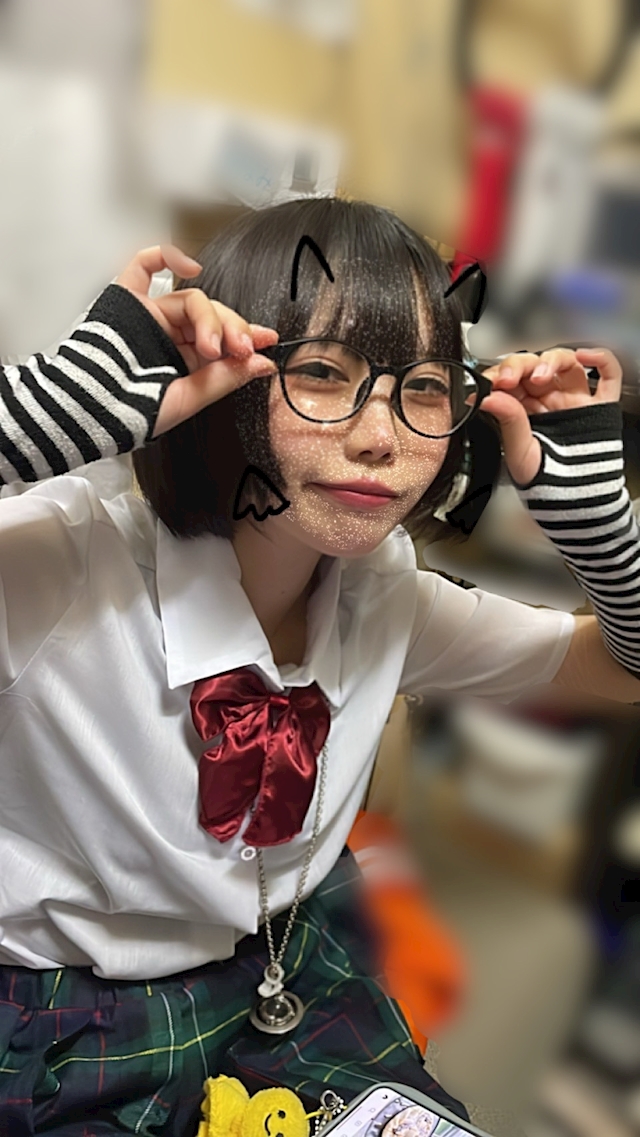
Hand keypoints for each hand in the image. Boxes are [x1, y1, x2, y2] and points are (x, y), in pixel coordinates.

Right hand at [115, 245, 277, 436]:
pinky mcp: (126, 298)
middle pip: (211, 317)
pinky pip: (145, 265)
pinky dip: (168, 256)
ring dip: (209, 317)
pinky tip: (191, 266)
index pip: (222, 341)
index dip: (246, 337)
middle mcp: (169, 336)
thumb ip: (224, 379)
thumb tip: (263, 363)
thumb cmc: (129, 413)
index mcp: (185, 361)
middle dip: (232, 330)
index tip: (267, 341)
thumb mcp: (188, 399)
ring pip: (190, 299)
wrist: (90, 410)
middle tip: (242, 348)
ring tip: (212, 344)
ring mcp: (149, 315)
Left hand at [480, 346, 622, 484]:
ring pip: (566, 362)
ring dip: (551, 360)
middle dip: (519, 365)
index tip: (491, 381)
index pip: (512, 378)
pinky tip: (584, 356)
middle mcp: (548, 399)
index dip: (500, 373)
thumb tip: (486, 396)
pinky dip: (600, 358)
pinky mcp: (600, 404)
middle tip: (509, 377)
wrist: (571, 499)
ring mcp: (574, 399)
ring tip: (540, 375)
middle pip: (535, 364)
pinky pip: (608, 374)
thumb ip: (507, 421)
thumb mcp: (519, 451)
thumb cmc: (544, 480)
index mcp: (525, 407)